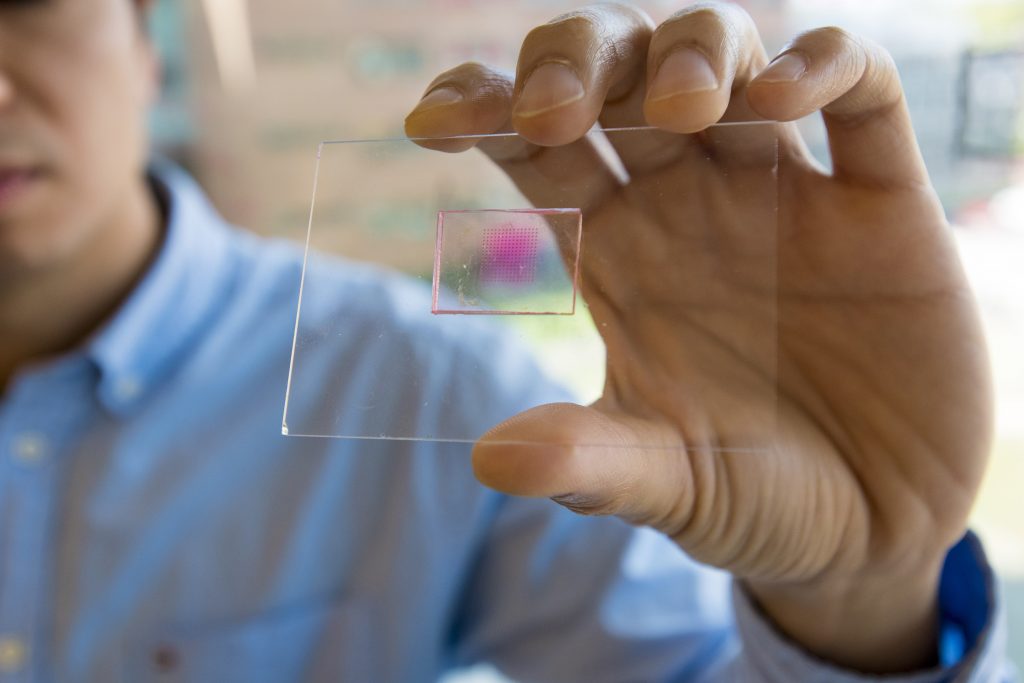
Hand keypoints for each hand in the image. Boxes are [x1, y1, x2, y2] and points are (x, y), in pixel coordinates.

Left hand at [405, 2, 992, 672]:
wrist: (874, 530)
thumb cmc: (755, 501)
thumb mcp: (667, 484)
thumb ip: (590, 464)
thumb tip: (489, 460)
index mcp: (618, 251)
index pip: (536, 148)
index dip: (483, 111)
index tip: (431, 120)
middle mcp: (690, 202)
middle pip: (616, 76)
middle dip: (572, 63)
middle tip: (550, 109)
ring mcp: (784, 192)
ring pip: (727, 57)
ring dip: (691, 51)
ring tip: (680, 108)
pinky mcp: (881, 202)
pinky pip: (863, 94)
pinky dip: (825, 67)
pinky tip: (784, 97)